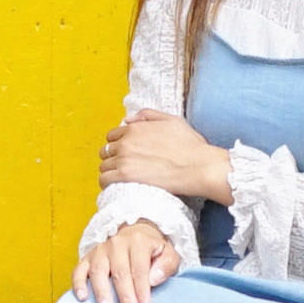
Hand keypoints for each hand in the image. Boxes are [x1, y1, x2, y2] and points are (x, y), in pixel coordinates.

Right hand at [74, 213, 184, 302]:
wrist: (135, 234)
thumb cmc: (153, 252)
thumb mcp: (168, 254)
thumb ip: (166, 265)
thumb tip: (153, 280)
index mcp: (138, 241)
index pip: (140, 269)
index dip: (141, 292)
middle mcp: (117, 243)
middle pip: (120, 272)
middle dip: (125, 297)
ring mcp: (100, 250)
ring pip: (98, 271)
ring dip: (102, 293)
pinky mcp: (87, 258)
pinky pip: (79, 270)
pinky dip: (78, 284)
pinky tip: (82, 299)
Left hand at [102, 110, 230, 200]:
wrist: (199, 166)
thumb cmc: (190, 146)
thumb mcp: (172, 120)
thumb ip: (148, 115)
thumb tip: (127, 119)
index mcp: (135, 128)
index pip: (112, 136)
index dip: (118, 145)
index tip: (125, 154)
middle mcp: (126, 142)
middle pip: (106, 151)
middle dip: (112, 158)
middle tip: (124, 168)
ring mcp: (125, 159)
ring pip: (104, 166)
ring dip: (110, 171)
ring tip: (122, 179)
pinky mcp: (126, 176)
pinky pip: (105, 179)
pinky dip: (107, 183)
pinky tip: (116, 187)